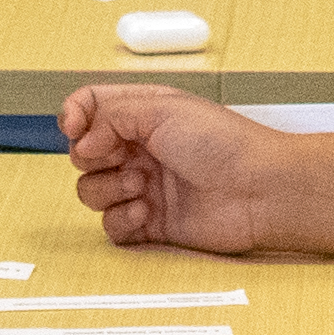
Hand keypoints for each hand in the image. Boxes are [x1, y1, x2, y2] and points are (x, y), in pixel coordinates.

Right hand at [60, 83, 296, 252]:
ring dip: (107, 189)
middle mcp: (139, 149)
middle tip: (120, 157)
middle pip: (83, 154)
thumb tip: (80, 142)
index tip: (73, 128)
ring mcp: (143, 187)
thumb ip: (110, 117)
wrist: (260, 190)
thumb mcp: (161, 109)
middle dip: (91, 158)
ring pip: (91, 191)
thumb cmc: (222, 142)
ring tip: (140, 185)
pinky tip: (147, 211)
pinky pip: (111, 226)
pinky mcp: (150, 224)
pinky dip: (122, 219)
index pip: (90, 108)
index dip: (73, 116)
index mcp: (142, 114)